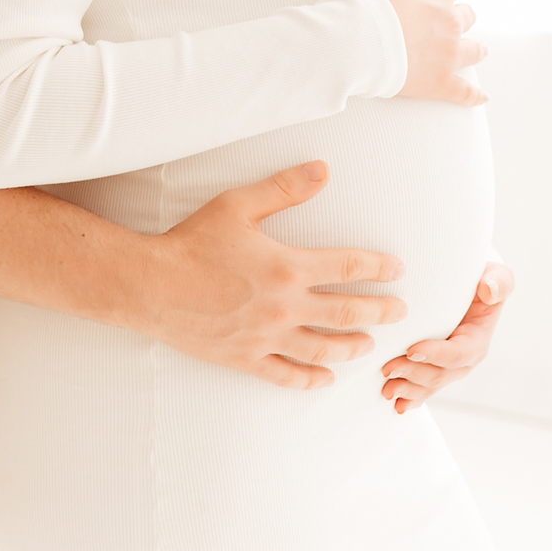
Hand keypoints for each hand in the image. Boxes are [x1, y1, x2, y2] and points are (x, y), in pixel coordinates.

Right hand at [141, 161, 406, 388]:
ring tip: (369, 344)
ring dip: (353, 347)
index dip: (378, 268)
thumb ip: (284, 189)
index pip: (348, 268)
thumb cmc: (193, 241)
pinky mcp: (246, 359)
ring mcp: (267, 338)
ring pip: (324, 350)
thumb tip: (323, 170)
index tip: (398, 270)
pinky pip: (287, 376)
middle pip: (347, 314)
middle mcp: (285, 307)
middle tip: (400, 311)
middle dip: (379, 312)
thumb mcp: (238, 204)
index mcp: (287, 267)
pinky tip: (326, 379)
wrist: (152, 285)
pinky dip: (311, 380)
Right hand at [352, 0, 486, 107]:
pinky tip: (481, 97)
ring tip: (480, 50)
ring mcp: (448, 55)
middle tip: (458, 20)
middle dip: (463, 16)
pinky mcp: (440, 83)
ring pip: (473, 51)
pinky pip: (464, 92)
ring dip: (477, 49)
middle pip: (467, 16)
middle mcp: (451, 23)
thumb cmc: (368, 0)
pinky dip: (473, 95)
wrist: (359, 39)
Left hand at [380, 263, 514, 411]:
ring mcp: (449, 367)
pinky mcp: (436, 368)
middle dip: (414, 375)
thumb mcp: (497, 275)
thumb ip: (499, 282)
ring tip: (387, 388)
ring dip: (408, 389)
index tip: (411, 350)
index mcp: (477, 339)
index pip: (458, 353)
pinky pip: (425, 389)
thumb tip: (488, 290)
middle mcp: (465, 359)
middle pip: (440, 374)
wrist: (469, 286)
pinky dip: (412, 399)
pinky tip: (398, 406)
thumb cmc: (481, 278)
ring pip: (429, 385)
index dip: (436, 355)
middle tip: (387, 368)